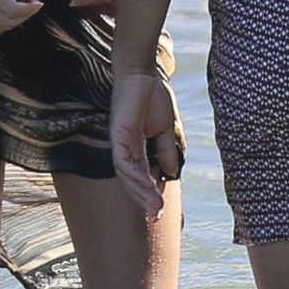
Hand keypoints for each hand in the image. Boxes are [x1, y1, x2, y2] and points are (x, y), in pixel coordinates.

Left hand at [110, 69, 181, 217]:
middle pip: (132, 180)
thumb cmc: (153, 96)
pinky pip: (123, 162)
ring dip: (141, 192)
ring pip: (127, 176)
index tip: (163, 209)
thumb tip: (172, 172)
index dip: (151, 192)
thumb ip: (166, 150)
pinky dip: (134, 175)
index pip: (143, 176)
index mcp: (137, 148)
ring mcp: (120, 143)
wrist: (142, 74)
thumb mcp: (166, 128)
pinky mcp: (117, 136)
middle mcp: (125, 149)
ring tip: (155, 206)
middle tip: (158, 215)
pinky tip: (147, 185)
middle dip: (144, 199)